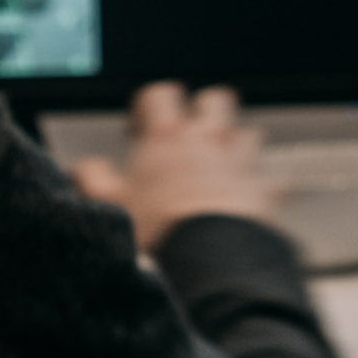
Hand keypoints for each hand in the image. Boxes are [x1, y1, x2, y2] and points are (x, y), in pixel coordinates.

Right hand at [70, 81, 277, 250]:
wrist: (210, 261)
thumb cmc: (160, 234)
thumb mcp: (111, 205)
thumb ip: (94, 180)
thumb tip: (83, 169)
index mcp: (167, 137)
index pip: (160, 95)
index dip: (149, 106)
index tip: (141, 125)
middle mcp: (208, 142)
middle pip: (215, 101)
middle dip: (204, 110)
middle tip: (189, 132)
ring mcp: (241, 163)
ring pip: (248, 133)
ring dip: (237, 145)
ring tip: (222, 166)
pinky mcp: (266, 191)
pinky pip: (274, 178)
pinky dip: (266, 185)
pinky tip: (255, 198)